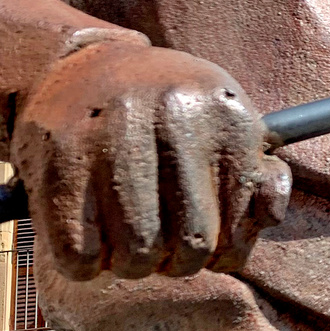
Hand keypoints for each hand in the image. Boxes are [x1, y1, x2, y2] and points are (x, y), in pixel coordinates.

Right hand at [11, 41, 290, 280]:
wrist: (81, 64)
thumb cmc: (165, 111)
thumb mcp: (222, 125)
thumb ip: (255, 174)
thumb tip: (267, 215)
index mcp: (226, 112)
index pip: (235, 232)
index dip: (220, 256)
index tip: (204, 247)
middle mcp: (175, 116)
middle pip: (190, 248)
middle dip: (174, 264)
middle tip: (159, 248)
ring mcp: (115, 134)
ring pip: (136, 256)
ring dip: (129, 266)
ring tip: (123, 242)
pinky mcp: (62, 156)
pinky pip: (78, 253)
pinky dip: (82, 264)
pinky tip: (88, 238)